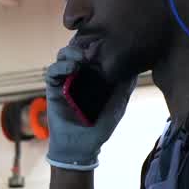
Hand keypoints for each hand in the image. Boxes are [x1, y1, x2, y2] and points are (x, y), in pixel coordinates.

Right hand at [44, 44, 136, 170]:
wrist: (81, 146)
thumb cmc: (100, 127)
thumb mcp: (118, 105)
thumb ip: (125, 87)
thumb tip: (136, 68)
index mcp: (95, 75)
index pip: (94, 52)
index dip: (98, 44)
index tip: (107, 41)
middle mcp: (79, 74)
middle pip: (78, 49)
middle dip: (83, 44)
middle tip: (92, 47)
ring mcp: (65, 80)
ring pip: (63, 56)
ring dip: (71, 52)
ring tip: (81, 58)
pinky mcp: (53, 88)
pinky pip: (52, 72)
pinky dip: (60, 67)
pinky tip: (71, 69)